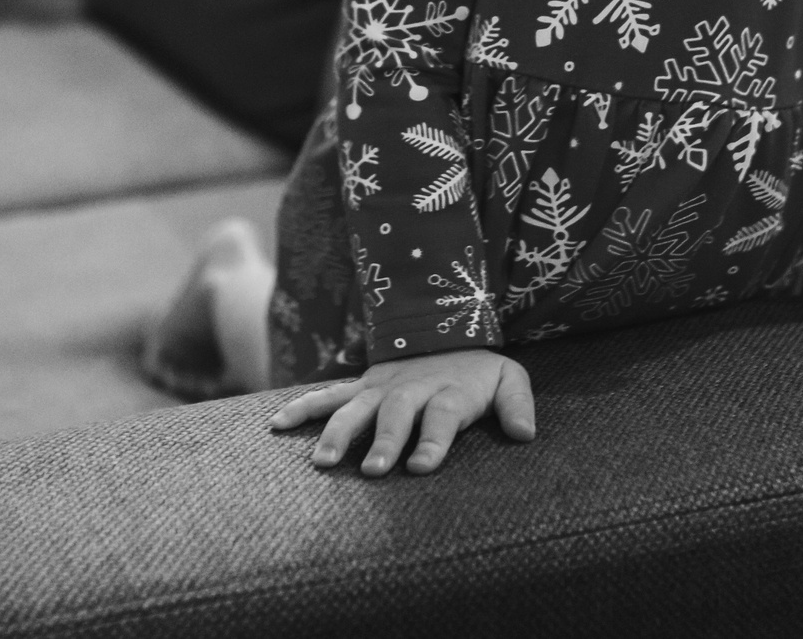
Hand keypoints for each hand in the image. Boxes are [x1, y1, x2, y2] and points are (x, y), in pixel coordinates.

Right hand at [268, 349, 534, 475]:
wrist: (445, 330)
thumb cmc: (478, 372)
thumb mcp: (508, 378)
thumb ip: (517, 404)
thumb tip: (525, 433)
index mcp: (448, 391)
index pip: (441, 417)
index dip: (432, 441)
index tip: (420, 466)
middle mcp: (411, 389)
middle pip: (396, 414)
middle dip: (384, 441)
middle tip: (372, 471)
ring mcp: (380, 387)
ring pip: (356, 408)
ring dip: (338, 432)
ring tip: (322, 462)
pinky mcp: (360, 387)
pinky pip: (326, 396)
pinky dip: (302, 408)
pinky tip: (277, 425)